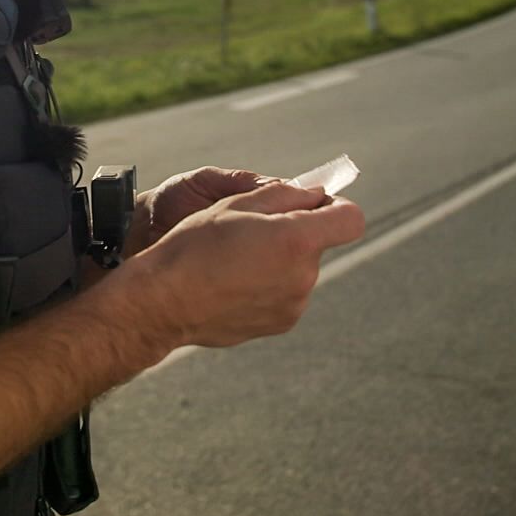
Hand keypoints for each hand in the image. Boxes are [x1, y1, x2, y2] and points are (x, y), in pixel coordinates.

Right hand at [121, 180, 365, 349]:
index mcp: (297, 240)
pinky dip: (269, 284)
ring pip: (300, 269)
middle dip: (295, 233)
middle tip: (251, 231)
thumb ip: (287, 194)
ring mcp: (294, 304)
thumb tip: (316, 195)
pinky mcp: (281, 322)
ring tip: (236, 260)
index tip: (312, 206)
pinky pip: (287, 293)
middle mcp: (304, 276)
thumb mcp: (237, 203)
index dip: (335, 207)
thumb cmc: (194, 246)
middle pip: (318, 244)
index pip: (351, 219)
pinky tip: (234, 282)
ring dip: (280, 260)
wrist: (164, 301)